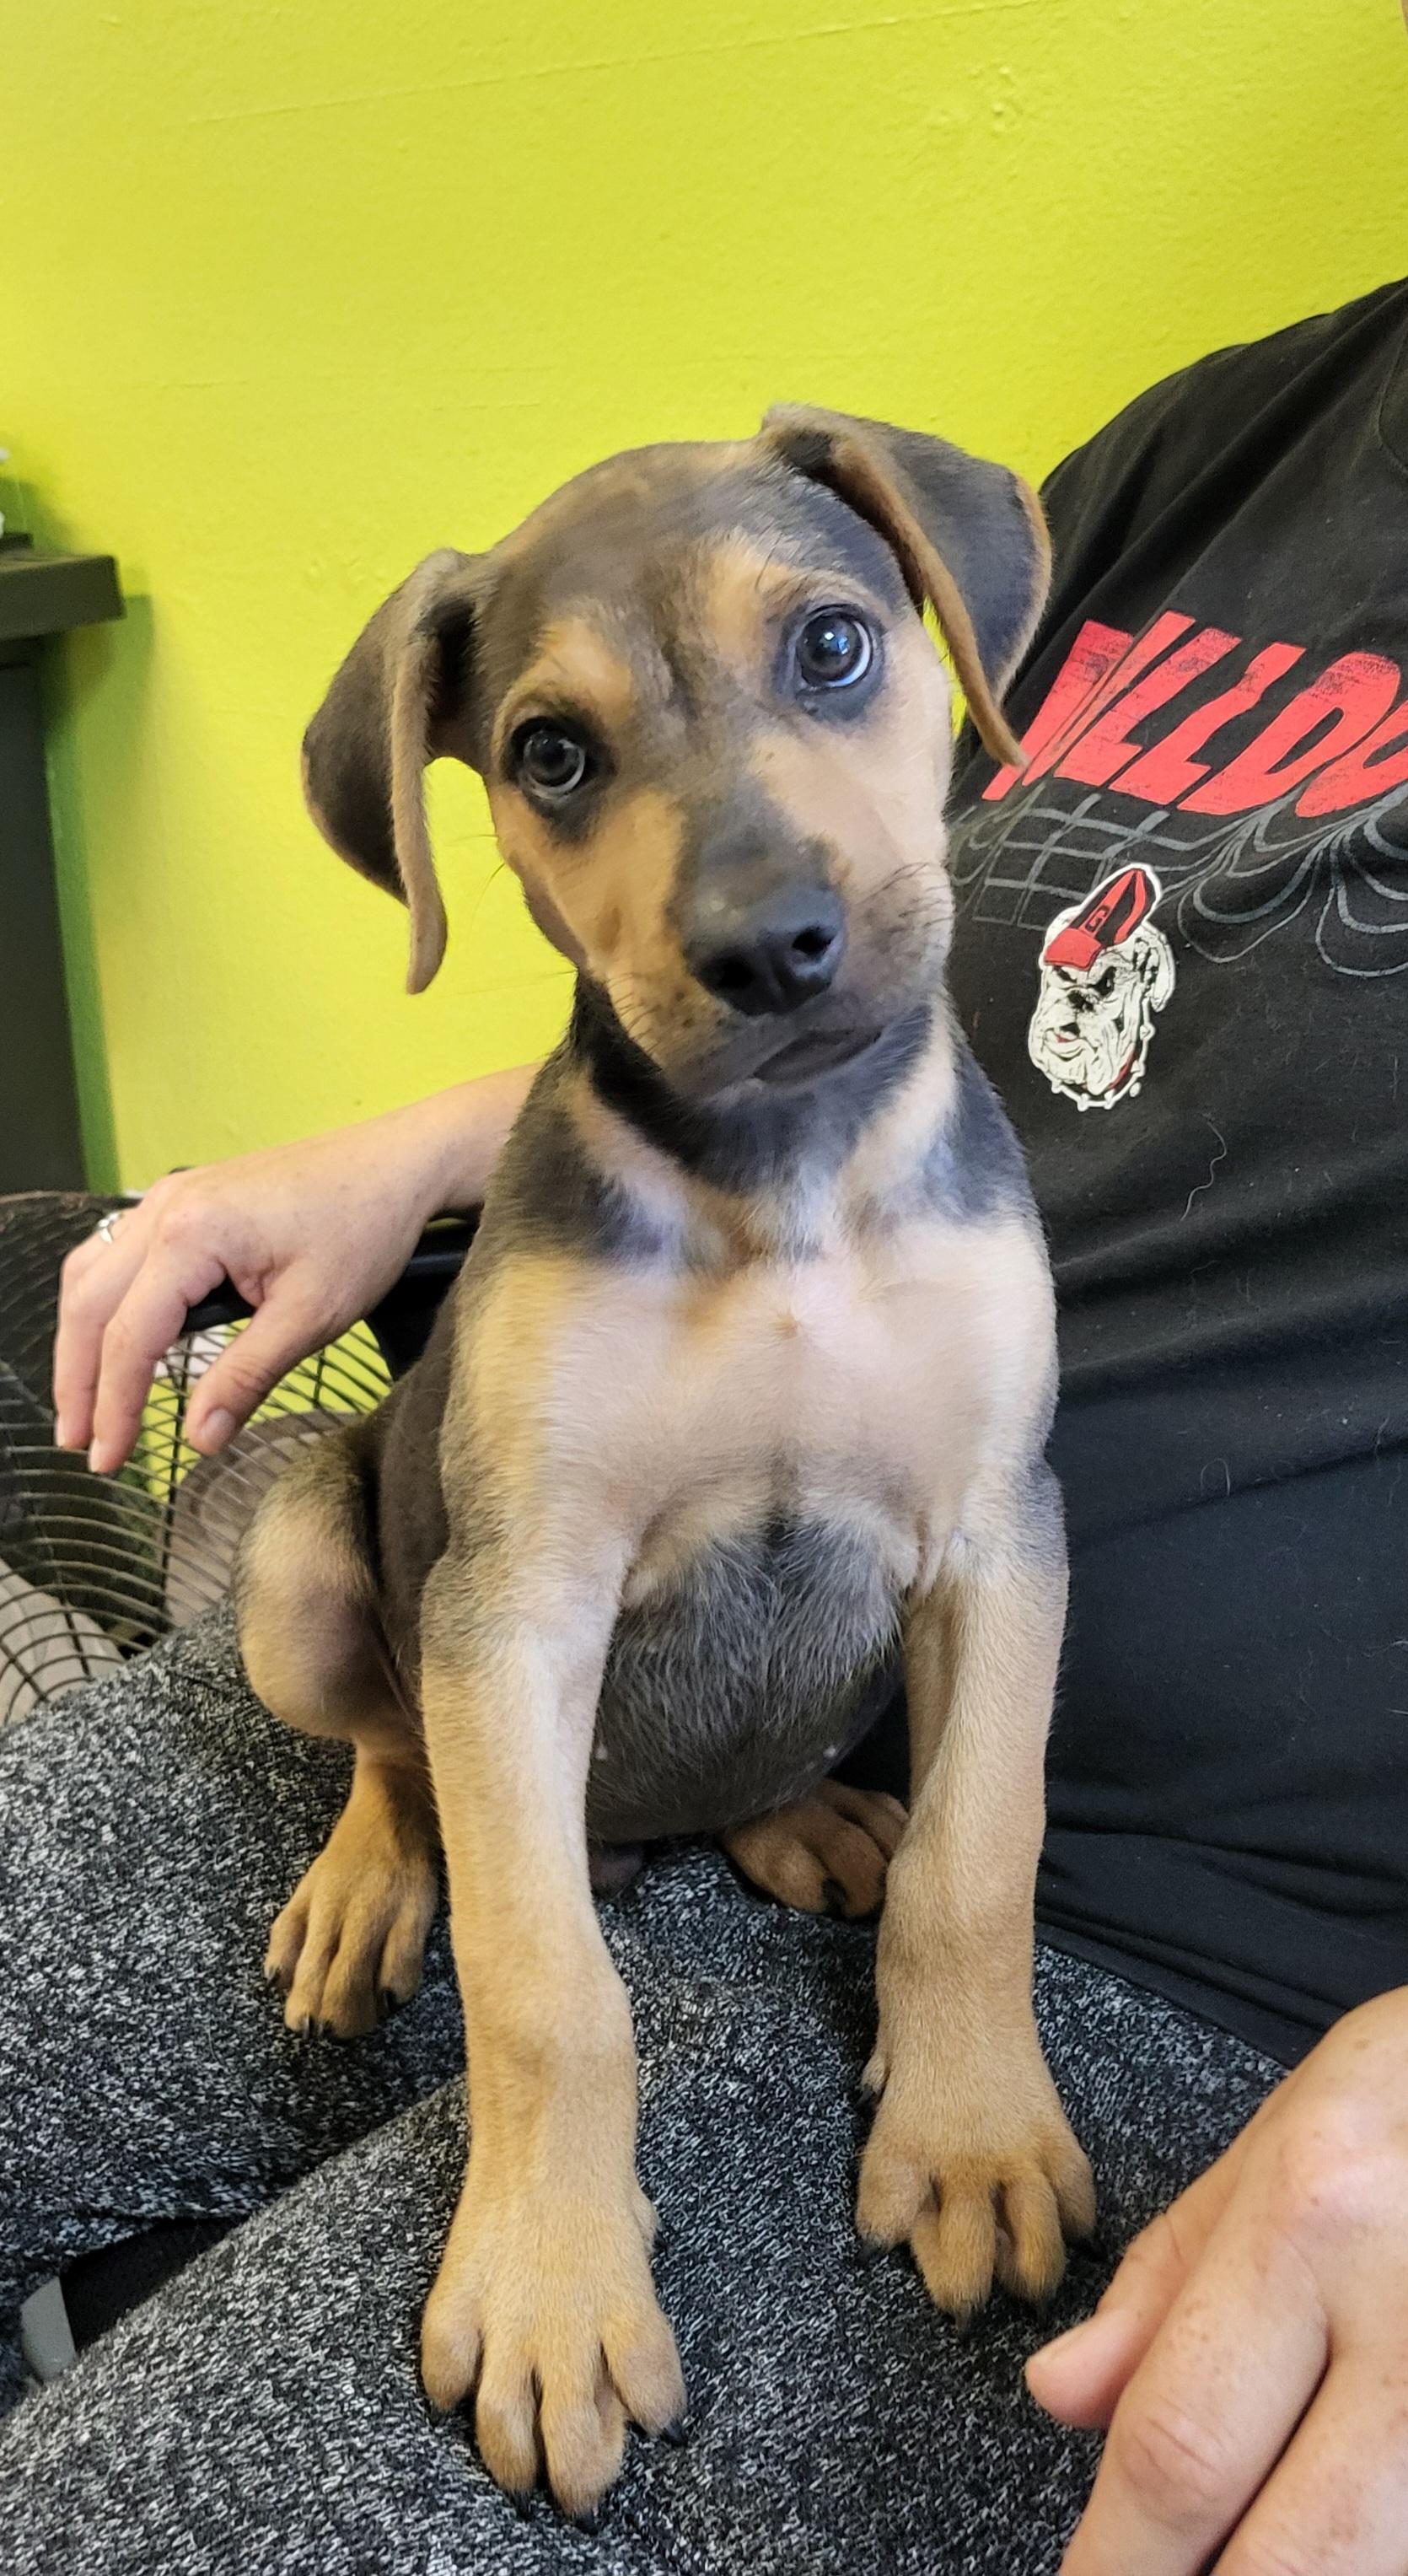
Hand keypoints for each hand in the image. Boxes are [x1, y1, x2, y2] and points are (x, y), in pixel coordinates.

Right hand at [54, 1068, 535, 1472]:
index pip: (130, 1337)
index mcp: (192, 1235)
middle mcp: (166, 1207)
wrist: (398, 1162)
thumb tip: (200, 1438)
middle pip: (91, 1306)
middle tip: (81, 1445)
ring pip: (92, 1275)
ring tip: (84, 1405)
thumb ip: (247, 1377)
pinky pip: (116, 1252)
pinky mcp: (186, 1197)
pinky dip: (102, 1303)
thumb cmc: (365, 1229)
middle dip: (79, 1381)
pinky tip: (111, 1340)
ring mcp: (170, 1195)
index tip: (112, 1460)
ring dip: (81, 1342)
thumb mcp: (311, 1316)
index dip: (116, 1406)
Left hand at [1028, 1985, 1407, 2573]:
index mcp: (1312, 2220)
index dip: (1116, 2561)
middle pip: (1288, 2559)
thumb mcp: (1274, 2146)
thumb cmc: (1406, 2097)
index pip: (1181, 2443)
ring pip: (1376, 2568)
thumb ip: (1165, 2282)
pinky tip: (1335, 2533)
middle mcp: (1407, 2317)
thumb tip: (1059, 2395)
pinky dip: (1373, 2556)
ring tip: (1240, 2551)